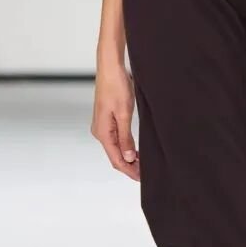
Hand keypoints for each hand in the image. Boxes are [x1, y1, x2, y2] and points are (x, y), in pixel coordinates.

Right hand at [91, 57, 140, 179]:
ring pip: (116, 148)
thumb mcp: (124, 114)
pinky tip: (135, 149)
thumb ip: (125, 137)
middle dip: (130, 166)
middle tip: (146, 173)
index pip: (116, 159)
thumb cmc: (116, 87)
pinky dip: (126, 146)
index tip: (141, 178)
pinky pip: (116, 139)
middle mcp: (99, 131)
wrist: (110, 68)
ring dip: (128, 157)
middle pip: (115, 156)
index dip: (129, 170)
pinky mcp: (107, 120)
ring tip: (143, 163)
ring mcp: (102, 126)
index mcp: (102, 132)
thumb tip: (128, 157)